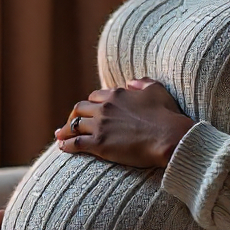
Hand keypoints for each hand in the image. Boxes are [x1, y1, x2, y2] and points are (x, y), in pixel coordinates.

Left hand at [55, 78, 194, 167]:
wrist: (169, 137)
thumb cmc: (167, 115)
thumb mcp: (157, 90)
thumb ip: (143, 83)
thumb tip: (131, 82)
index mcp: (116, 94)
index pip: (95, 96)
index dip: (90, 104)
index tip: (89, 111)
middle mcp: (105, 108)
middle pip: (80, 109)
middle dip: (74, 116)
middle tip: (70, 123)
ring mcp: (100, 126)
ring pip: (74, 125)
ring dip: (65, 130)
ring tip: (60, 135)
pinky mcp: (99, 144)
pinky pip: (76, 143)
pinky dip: (66, 144)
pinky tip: (62, 147)